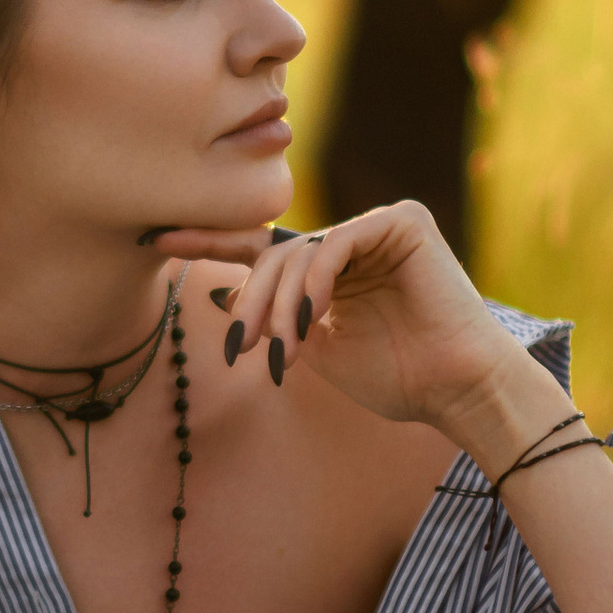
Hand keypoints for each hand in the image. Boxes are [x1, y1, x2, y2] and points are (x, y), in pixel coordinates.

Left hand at [174, 204, 529, 447]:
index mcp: (331, 268)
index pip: (262, 246)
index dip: (209, 243)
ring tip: (282, 349)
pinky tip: (311, 317)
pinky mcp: (403, 222)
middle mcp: (352, 240)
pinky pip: (334, 243)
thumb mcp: (315, 346)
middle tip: (242, 348)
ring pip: (299, 251)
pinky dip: (314, 282)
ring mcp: (377, 226)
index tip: (156, 239)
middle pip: (274, 254)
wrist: (456, 390)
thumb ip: (275, 317)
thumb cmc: (395, 376)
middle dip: (250, 302)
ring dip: (279, 305)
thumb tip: (219, 295)